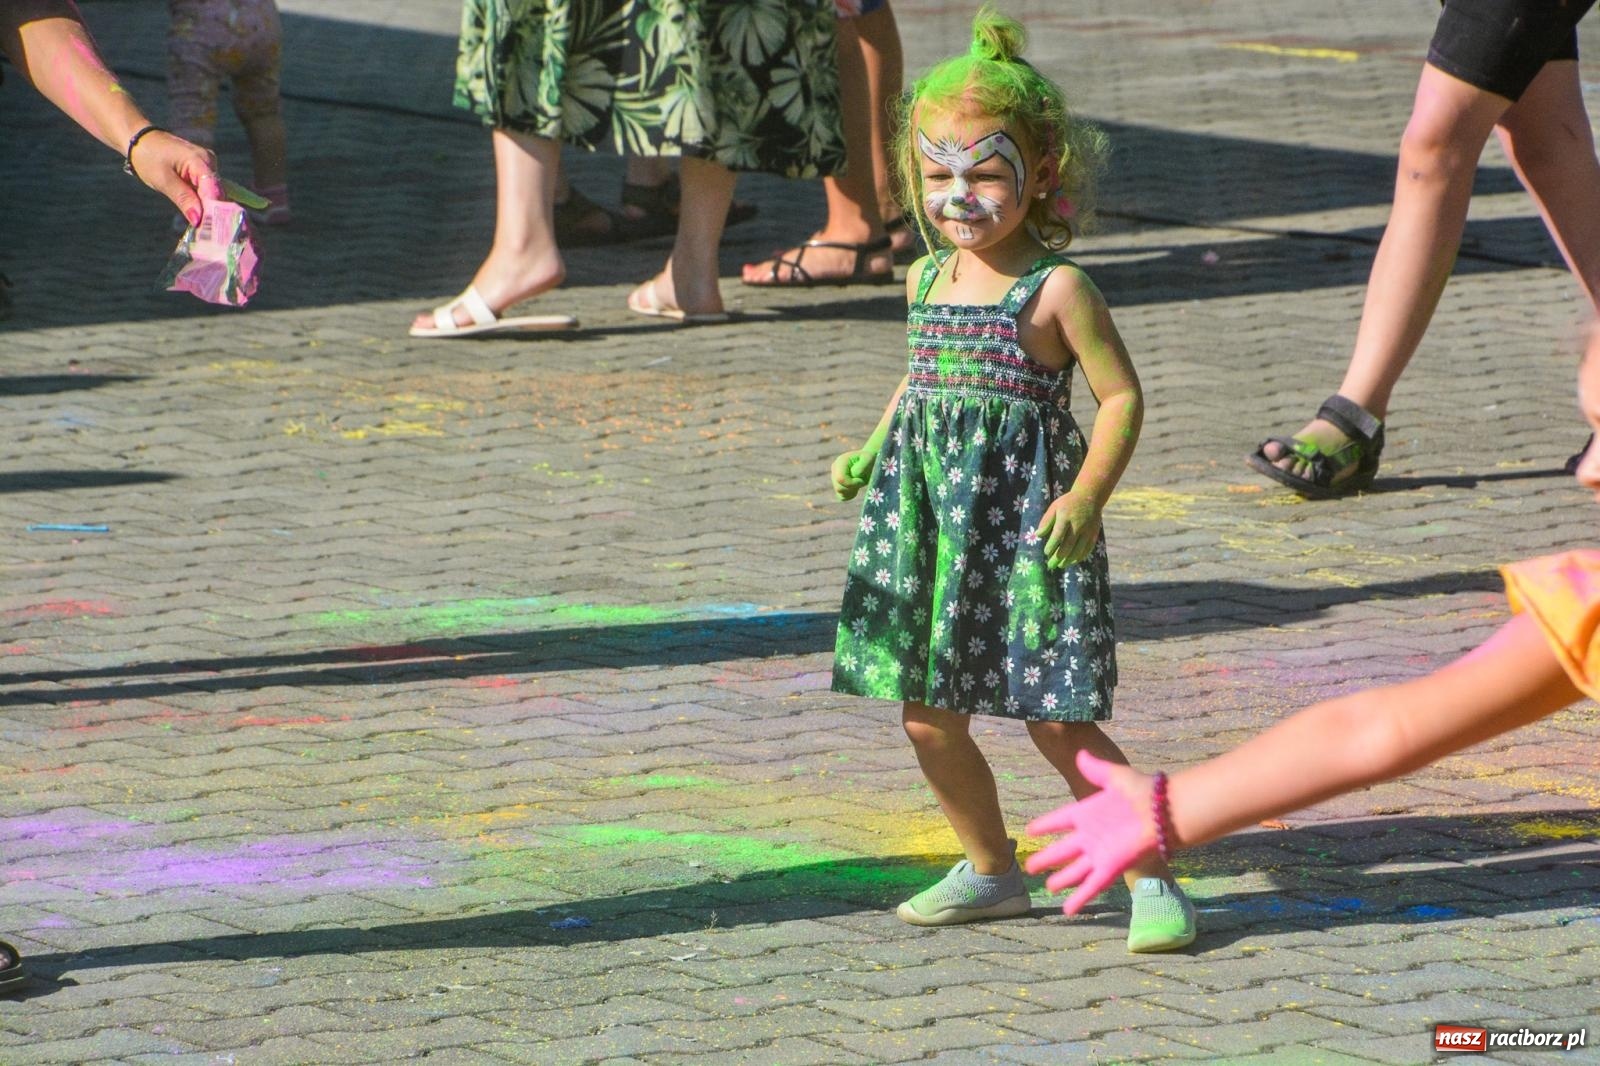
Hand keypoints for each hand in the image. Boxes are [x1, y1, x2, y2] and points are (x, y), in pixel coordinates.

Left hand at [129, 130, 219, 226]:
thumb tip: (198, 220)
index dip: (214, 211)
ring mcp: (208, 166)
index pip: (215, 190)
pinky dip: (202, 203)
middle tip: (207, 235)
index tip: (211, 230)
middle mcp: (210, 162)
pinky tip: (199, 216)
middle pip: (217, 193)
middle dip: (212, 213)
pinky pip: (207, 191)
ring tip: (203, 229)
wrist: (140, 141)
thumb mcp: (163, 180)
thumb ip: (183, 199)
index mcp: (201, 160)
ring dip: (207, 210)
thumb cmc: (148, 157)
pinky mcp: (202, 172)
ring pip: (213, 194)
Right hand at [831, 450, 874, 500]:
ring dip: (852, 491)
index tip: (862, 480)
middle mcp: (835, 468)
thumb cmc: (871, 459)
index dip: (852, 483)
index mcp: (841, 461)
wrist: (871, 461)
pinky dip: (850, 495)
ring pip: (840, 492)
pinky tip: (856, 489)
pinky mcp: (838, 484)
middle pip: (839, 487)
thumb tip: (854, 475)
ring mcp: (835, 477)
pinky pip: (841, 496)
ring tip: (860, 483)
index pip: (840, 479)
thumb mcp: (869, 459)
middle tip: (862, 481)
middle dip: (853, 487)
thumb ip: (862, 467)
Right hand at [1024, 751, 1158, 913]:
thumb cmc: (1142, 790)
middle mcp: (1091, 835)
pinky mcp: (1110, 867)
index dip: (1046, 825)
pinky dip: (1079, 898)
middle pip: (1062, 850)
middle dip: (1047, 859)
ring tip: (1048, 888)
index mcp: (1088, 812)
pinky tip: (1067, 910)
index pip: (1060, 820)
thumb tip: (1081, 754)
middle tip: (1029, 867)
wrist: (1163, 812)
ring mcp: (1099, 853)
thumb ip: (1096, 769)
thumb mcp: (1115, 776)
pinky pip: (1091, 885)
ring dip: (1061, 880)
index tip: (1031, 830)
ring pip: (1074, 870)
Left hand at [1035, 490, 1100, 568]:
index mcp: (1066, 516)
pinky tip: (1072, 561)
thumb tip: (1038, 535)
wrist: (1090, 497)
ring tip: (1060, 566)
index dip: (1052, 545)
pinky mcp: (1094, 534)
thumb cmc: (1068, 503)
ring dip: (1068, 560)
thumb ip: (1046, 521)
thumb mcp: (1055, 507)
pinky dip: (1080, 557)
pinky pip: (1087, 549)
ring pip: (1078, 549)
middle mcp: (1078, 524)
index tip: (1046, 552)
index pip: (1058, 534)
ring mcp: (1088, 530)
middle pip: (1068, 545)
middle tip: (1050, 565)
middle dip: (1058, 557)